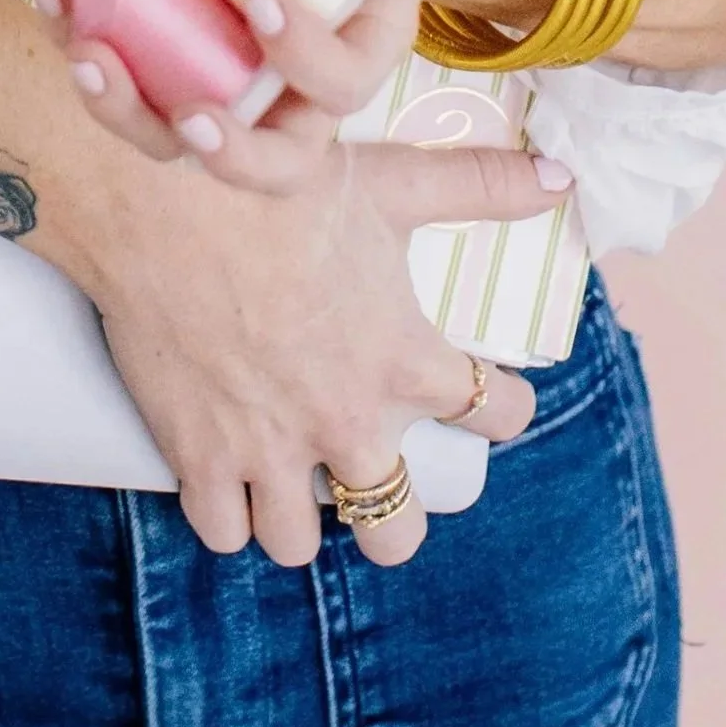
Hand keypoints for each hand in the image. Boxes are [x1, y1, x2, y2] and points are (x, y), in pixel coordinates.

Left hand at [44, 0, 508, 196]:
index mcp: (361, 51)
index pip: (342, 85)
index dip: (304, 60)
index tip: (262, 1)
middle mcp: (297, 90)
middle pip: (268, 158)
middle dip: (224, 148)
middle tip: (186, 114)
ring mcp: (230, 78)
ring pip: (177, 132)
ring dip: (126, 108)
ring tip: (84, 52)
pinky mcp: (175, 53)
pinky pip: (128, 70)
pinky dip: (80, 36)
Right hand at [75, 131, 545, 566]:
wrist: (162, 201)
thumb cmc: (278, 186)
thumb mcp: (392, 181)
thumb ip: (481, 186)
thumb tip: (563, 180)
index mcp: (404, 360)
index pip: (494, 414)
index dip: (502, 407)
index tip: (491, 397)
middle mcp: (346, 423)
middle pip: (394, 529)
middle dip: (391, 513)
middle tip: (371, 473)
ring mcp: (270, 452)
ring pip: (298, 546)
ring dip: (298, 518)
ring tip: (289, 478)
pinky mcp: (199, 459)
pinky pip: (223, 534)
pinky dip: (226, 515)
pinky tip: (227, 483)